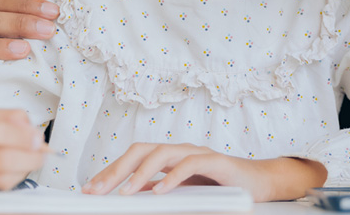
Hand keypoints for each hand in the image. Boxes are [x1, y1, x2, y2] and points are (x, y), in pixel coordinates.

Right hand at [0, 109, 48, 205]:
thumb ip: (0, 117)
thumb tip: (31, 129)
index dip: (23, 136)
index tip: (37, 137)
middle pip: (0, 160)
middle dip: (29, 157)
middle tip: (40, 153)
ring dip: (21, 171)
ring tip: (24, 162)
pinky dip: (4, 184)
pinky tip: (5, 175)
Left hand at [81, 143, 326, 201]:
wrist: (260, 184)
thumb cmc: (221, 188)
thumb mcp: (184, 194)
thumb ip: (160, 192)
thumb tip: (131, 197)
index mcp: (170, 158)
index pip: (133, 157)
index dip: (110, 171)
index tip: (89, 190)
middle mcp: (181, 151)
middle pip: (141, 150)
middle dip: (116, 170)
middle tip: (97, 190)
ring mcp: (198, 153)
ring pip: (162, 154)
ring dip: (140, 173)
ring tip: (125, 192)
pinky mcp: (216, 162)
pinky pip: (190, 165)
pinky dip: (173, 178)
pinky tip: (159, 192)